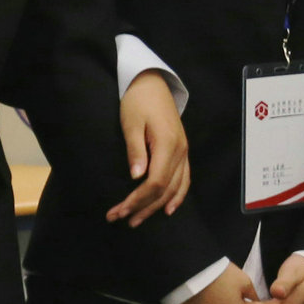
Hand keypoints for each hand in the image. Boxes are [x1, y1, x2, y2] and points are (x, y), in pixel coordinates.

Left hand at [109, 75, 190, 225]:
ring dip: (157, 206)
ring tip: (138, 219)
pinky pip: (184, 179)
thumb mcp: (131, 123)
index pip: (155, 182)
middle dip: (143, 207)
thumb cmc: (138, 102)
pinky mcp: (183, 151)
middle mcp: (180, 151)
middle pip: (165, 189)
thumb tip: (136, 178)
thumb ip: (135, 151)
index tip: (119, 210)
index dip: (138, 199)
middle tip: (121, 219)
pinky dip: (178, 196)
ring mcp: (184, 152)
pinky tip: (168, 209)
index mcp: (168, 144)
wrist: (152, 84)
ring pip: (175, 188)